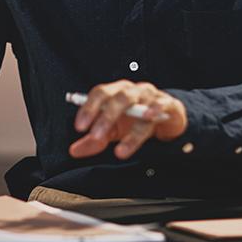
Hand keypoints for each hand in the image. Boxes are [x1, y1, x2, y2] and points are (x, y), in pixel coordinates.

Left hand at [69, 80, 186, 159]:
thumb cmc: (135, 120)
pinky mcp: (167, 103)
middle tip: (96, 137)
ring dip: (130, 126)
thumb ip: (94, 141)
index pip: (99, 94)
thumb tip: (74, 151)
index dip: (88, 109)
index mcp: (115, 92)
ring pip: (139, 105)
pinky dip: (156, 108)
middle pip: (117, 98)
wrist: (167, 117)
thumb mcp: (113, 131)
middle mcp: (131, 90)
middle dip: (106, 118)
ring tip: (123, 146)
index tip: (80, 127)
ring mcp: (150, 95)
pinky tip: (150, 116)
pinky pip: (162, 103)